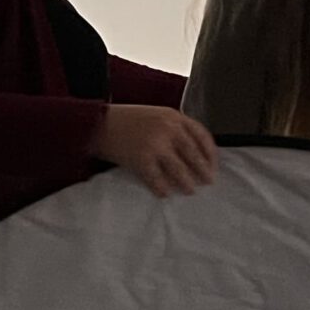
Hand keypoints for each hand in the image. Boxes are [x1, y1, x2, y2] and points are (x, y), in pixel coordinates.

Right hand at [94, 104, 217, 196]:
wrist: (97, 123)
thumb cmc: (127, 120)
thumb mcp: (156, 115)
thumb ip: (175, 128)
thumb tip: (194, 153)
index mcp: (173, 116)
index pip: (201, 135)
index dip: (210, 152)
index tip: (213, 164)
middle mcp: (168, 129)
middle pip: (193, 154)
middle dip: (202, 170)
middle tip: (208, 181)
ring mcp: (155, 145)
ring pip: (179, 169)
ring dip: (187, 182)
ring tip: (190, 190)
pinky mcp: (141, 159)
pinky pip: (157, 179)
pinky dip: (162, 188)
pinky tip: (165, 194)